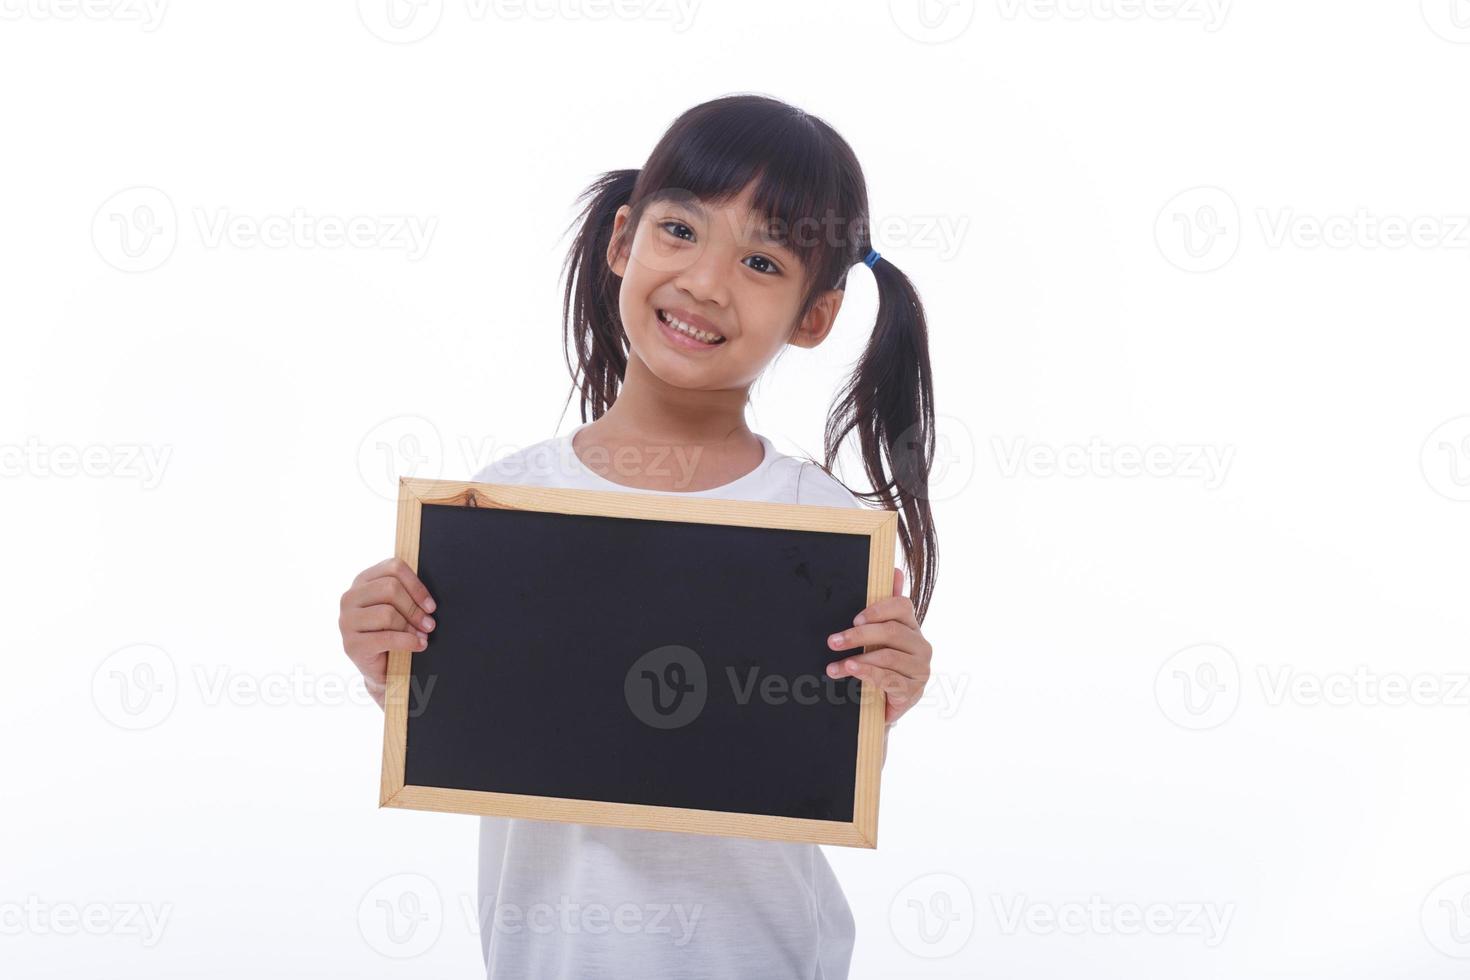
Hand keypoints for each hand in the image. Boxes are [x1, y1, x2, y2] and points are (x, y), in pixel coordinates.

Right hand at [338, 557, 436, 709]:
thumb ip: (406, 592)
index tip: (430, 605)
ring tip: (422, 635)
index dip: (416, 585)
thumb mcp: (399, 607)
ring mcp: (346, 621)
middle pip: (390, 588)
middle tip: (428, 624)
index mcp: (363, 581)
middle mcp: (350, 598)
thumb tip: (427, 597)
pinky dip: (408, 642)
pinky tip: (419, 645)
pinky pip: (386, 637)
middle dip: (414, 608)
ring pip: (388, 613)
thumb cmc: (393, 631)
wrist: (382, 668)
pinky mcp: (351, 644)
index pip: (393, 567)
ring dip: (411, 627)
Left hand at [825, 566, 931, 724]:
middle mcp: (921, 645)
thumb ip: (886, 604)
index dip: (878, 609)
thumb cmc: (883, 663)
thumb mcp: (881, 635)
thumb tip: (894, 569)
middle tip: (832, 642)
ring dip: (857, 660)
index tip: (854, 618)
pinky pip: (889, 679)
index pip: (902, 606)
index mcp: (912, 626)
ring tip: (833, 666)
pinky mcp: (913, 691)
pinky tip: (851, 671)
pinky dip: (868, 674)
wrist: (888, 703)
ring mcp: (920, 669)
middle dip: (858, 636)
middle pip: (891, 632)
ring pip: (887, 657)